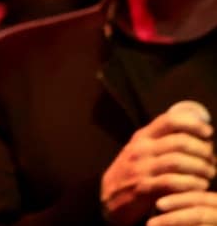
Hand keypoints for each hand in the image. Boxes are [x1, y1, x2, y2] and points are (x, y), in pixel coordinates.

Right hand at [102, 100, 215, 225]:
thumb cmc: (133, 172)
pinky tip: (200, 186)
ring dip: (200, 168)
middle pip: (178, 142)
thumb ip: (161, 141)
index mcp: (142, 136)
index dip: (192, 124)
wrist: (109, 196)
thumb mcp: (141, 150)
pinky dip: (191, 184)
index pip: (169, 120)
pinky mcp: (143, 188)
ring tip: (209, 174)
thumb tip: (195, 135)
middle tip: (212, 159)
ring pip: (177, 162)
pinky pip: (172, 183)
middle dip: (202, 150)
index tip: (208, 132)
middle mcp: (141, 149)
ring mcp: (140, 168)